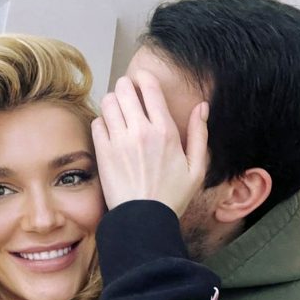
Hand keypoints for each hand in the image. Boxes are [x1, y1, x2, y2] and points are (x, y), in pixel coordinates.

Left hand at [91, 70, 208, 216]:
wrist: (144, 221)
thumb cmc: (171, 198)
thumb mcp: (196, 168)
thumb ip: (200, 134)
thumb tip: (202, 107)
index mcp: (166, 132)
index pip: (150, 87)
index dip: (144, 78)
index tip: (142, 82)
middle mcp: (141, 132)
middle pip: (124, 88)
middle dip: (126, 87)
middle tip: (128, 95)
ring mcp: (119, 141)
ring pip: (108, 102)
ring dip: (113, 102)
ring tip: (118, 112)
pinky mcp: (103, 153)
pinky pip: (97, 122)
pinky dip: (102, 122)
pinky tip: (110, 131)